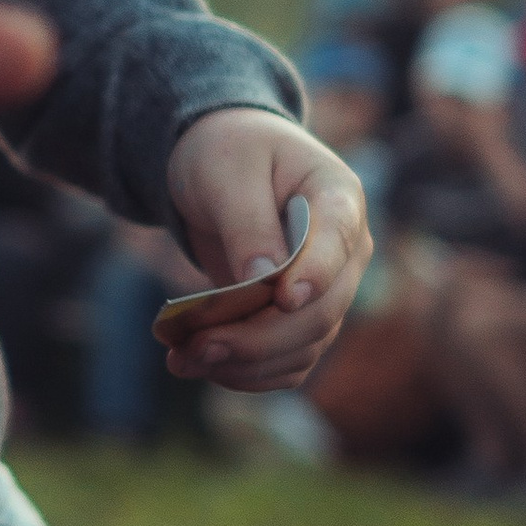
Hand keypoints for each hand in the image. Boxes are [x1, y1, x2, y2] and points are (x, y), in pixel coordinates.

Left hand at [162, 106, 371, 392]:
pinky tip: (198, 365)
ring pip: (303, 347)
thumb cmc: (229, 152)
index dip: (317, 274)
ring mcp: (327, 290)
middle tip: (197, 347)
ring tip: (181, 360)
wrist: (224, 165)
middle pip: (320, 312)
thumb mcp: (227, 170)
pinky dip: (246, 373)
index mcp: (339, 197)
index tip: (283, 299)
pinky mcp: (300, 320)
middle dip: (258, 338)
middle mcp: (345, 252)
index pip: (340, 241)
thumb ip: (247, 222)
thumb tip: (265, 283)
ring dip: (244, 364)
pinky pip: (287, 362)